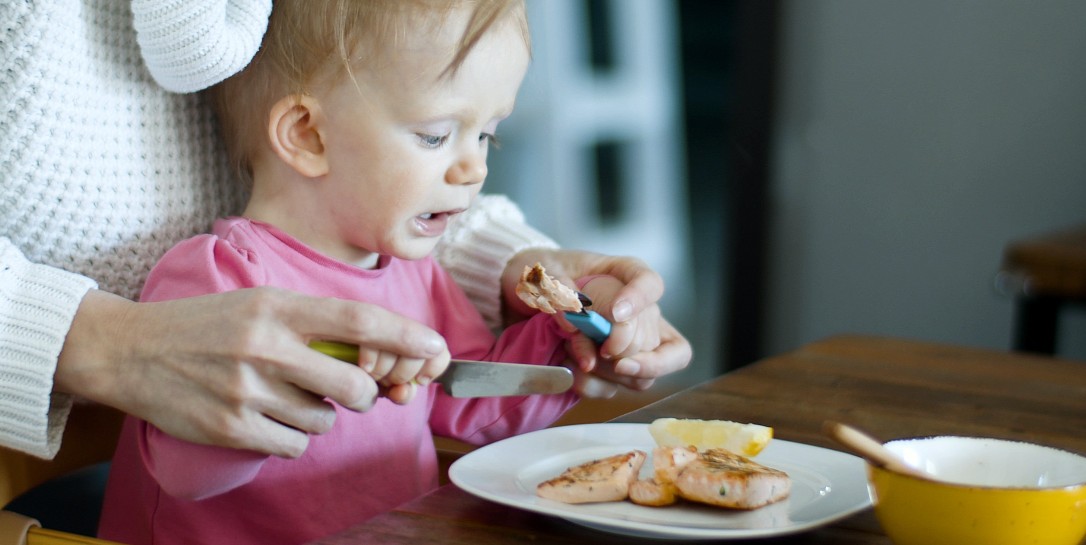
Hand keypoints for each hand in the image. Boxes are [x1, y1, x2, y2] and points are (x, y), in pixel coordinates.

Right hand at [55, 288, 448, 457]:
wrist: (131, 351)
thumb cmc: (207, 326)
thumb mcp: (261, 305)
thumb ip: (314, 326)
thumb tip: (375, 358)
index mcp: (279, 308)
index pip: (359, 322)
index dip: (405, 337)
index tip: (436, 349)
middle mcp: (266, 347)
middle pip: (354, 388)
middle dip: (362, 395)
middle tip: (345, 390)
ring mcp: (247, 391)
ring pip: (324, 421)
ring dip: (317, 415)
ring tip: (281, 395)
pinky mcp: (231, 428)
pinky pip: (294, 445)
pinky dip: (290, 437)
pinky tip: (264, 417)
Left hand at [502, 249, 691, 396]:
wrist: (522, 299)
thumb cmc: (541, 274)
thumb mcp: (543, 270)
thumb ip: (558, 289)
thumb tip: (573, 318)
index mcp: (624, 274)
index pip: (650, 285)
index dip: (639, 300)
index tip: (616, 314)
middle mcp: (636, 309)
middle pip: (648, 337)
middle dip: (615, 349)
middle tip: (581, 344)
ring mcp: (631, 341)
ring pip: (643, 370)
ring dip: (605, 371)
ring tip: (570, 357)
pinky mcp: (615, 367)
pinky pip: (619, 386)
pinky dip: (595, 385)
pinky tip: (570, 372)